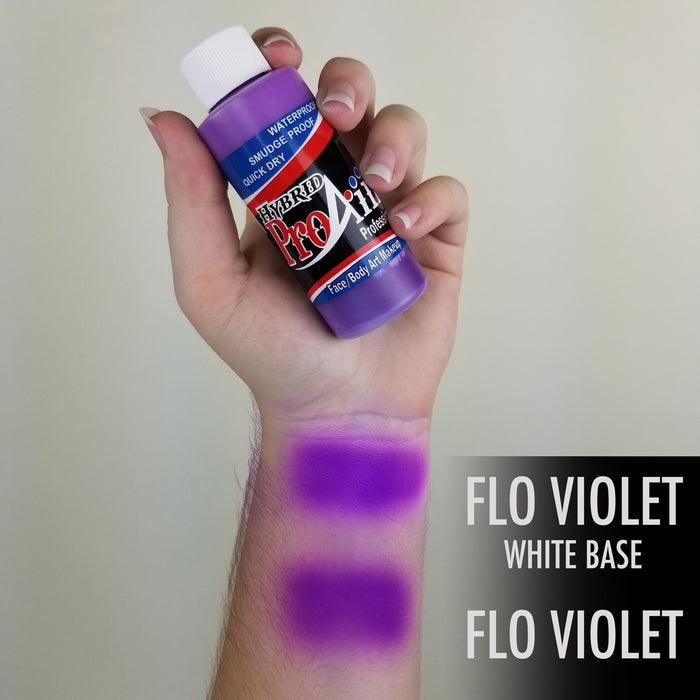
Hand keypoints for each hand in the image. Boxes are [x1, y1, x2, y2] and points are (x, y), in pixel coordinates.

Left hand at [145, 27, 467, 425]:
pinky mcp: (434, 244)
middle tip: (337, 112)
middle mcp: (338, 192)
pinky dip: (432, 198)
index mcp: (284, 192)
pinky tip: (404, 229)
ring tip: (378, 182)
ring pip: (405, 134)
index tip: (279, 59)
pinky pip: (446, 194)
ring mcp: (390, 214)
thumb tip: (164, 118)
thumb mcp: (211, 282)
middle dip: (348, 84)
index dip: (283, 72)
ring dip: (395, 138)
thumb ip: (190, 203)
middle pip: (353, 103)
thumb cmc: (272, 354)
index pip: (286, 112)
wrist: (336, 409)